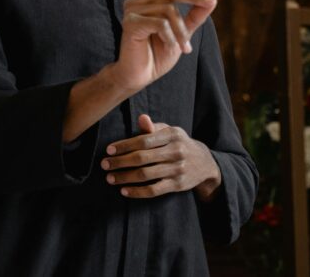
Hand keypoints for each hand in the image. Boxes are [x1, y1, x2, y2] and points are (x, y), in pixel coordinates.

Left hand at [102, 114, 221, 200]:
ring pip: (145, 175)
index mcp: (172, 135)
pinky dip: (137, 192)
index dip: (124, 146)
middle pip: (142, 158)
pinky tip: (124, 191)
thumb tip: (141, 118)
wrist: (204, 163)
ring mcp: (177, 169)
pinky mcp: (177, 185)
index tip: (109, 150)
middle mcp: (176, 151)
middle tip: (104, 165)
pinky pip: (153, 190)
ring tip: (110, 178)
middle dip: (120, 162)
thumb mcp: (170, 131)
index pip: (144, 140)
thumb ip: (153, 128)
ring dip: (124, 177)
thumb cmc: (179, 143)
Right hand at [110, 0, 216, 92]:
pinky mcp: (130, 23)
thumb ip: (194, 16)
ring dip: (181, 31)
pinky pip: (160, 24)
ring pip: (168, 10)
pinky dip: (170, 37)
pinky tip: (170, 48)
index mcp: (146, 2)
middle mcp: (136, 2)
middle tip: (210, 3)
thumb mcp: (182, 34)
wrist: (140, 77)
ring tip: (185, 48)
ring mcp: (132, 11)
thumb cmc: (157, 56)